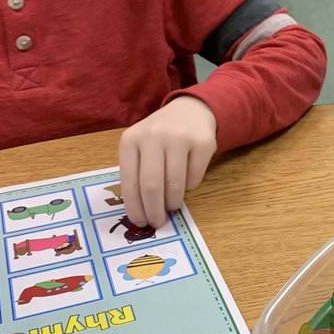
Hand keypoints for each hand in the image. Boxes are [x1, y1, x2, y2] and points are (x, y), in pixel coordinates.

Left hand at [118, 95, 217, 228]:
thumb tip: (142, 213)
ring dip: (173, 202)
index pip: (130, 181)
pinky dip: (189, 187)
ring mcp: (180, 137)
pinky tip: (186, 179)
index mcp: (131, 140)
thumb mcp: (140, 147)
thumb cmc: (159, 136)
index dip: (135, 207)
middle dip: (154, 211)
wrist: (189, 110)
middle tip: (158, 223)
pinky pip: (194, 178)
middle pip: (151, 186)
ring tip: (172, 204)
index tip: (141, 222)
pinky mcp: (203, 143)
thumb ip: (137, 173)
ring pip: (175, 185)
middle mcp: (153, 136)